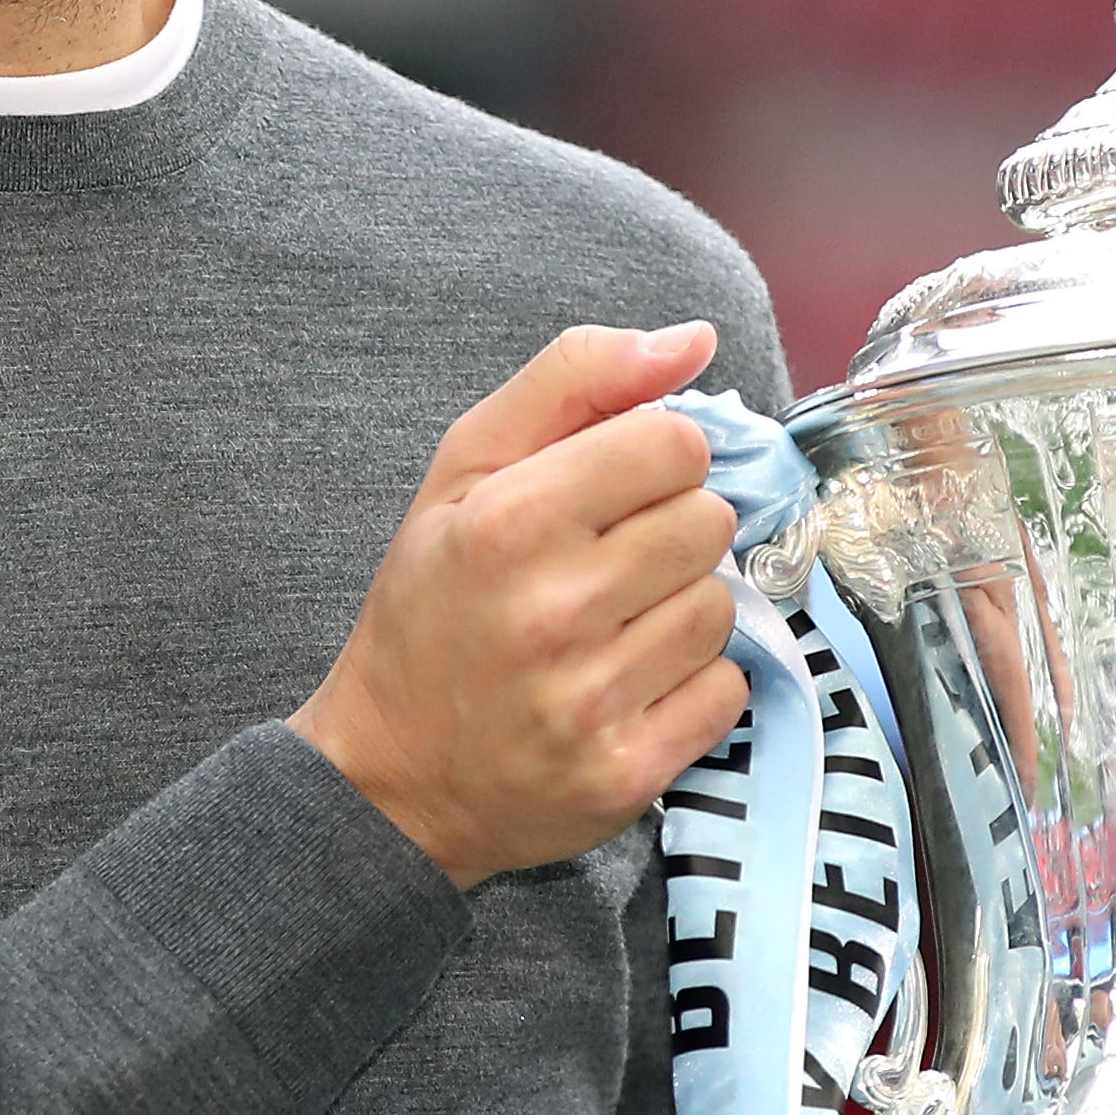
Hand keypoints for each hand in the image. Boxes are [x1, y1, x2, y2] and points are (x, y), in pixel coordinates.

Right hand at [292, 322, 748, 888]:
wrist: (390, 774)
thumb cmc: (431, 607)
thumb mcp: (464, 471)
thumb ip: (573, 382)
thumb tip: (694, 339)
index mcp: (510, 519)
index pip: (674, 444)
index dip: (652, 459)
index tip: (612, 492)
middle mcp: (553, 609)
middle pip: (708, 521)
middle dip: (668, 533)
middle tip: (607, 565)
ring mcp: (592, 698)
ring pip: (720, 608)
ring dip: (679, 610)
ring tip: (612, 629)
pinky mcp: (627, 770)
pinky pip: (725, 690)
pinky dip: (690, 686)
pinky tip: (627, 685)